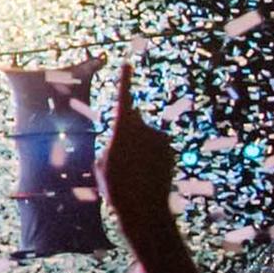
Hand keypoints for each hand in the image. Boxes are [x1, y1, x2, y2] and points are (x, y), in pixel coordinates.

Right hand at [99, 58, 176, 240]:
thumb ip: (113, 144)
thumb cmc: (117, 187)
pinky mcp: (171, 148)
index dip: (124, 81)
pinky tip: (148, 173)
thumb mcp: (103, 164)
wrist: (145, 209)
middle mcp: (144, 129)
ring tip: (135, 171)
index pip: (123, 99)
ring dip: (140, 147)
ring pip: (146, 135)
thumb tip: (124, 139)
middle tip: (122, 158)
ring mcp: (160, 138)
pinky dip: (152, 155)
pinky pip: (157, 145)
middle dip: (128, 131)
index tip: (127, 64)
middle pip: (133, 121)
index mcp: (123, 130)